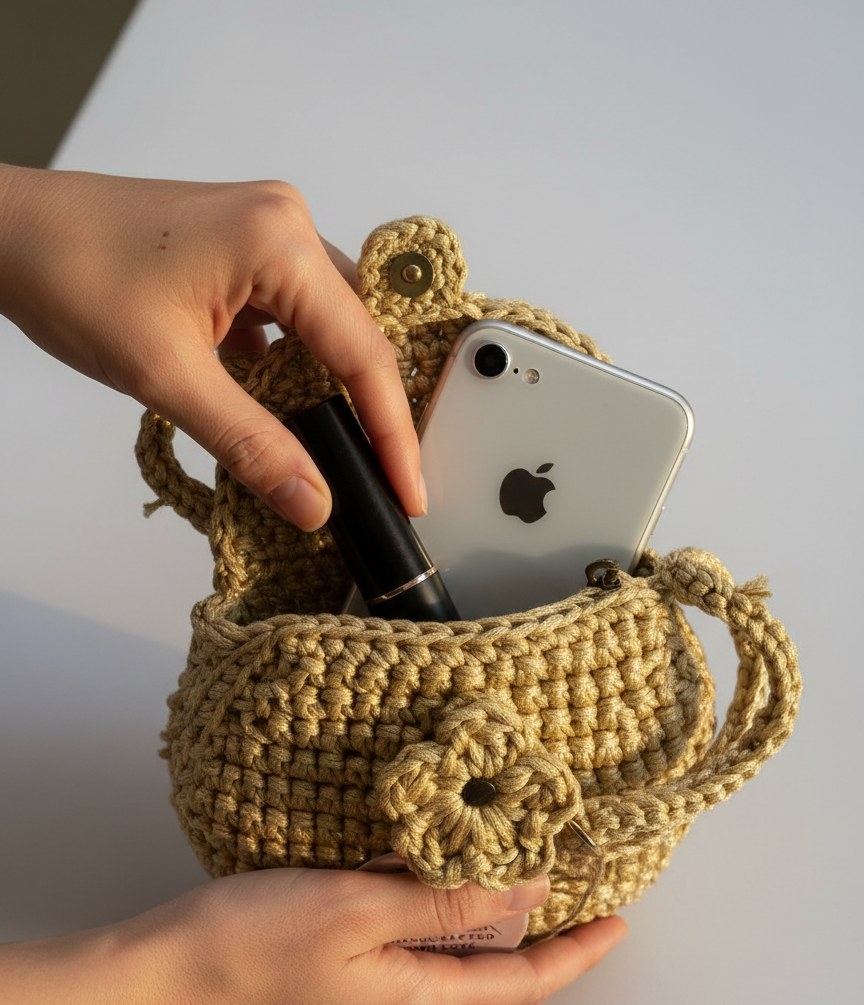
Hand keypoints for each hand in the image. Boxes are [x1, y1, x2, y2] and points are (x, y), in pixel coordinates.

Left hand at [0, 165, 423, 529]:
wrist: (8, 234)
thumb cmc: (71, 275)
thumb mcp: (168, 377)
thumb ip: (250, 444)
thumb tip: (312, 499)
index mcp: (278, 242)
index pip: (362, 353)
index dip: (391, 432)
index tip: (408, 488)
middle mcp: (285, 223)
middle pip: (358, 333)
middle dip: (371, 408)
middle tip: (385, 476)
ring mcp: (265, 229)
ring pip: (329, 323)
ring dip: (329, 384)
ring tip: (339, 446)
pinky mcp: (243, 245)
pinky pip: (295, 310)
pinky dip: (294, 360)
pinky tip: (282, 400)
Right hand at [0, 870, 625, 1004]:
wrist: (144, 994)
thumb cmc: (242, 949)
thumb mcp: (358, 908)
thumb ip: (445, 900)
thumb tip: (526, 888)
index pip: (523, 987)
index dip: (576, 956)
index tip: (617, 924)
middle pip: (488, 990)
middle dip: (537, 950)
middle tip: (568, 900)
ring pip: (444, 981)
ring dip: (482, 941)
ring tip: (500, 888)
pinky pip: (401, 974)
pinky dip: (428, 938)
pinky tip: (414, 899)